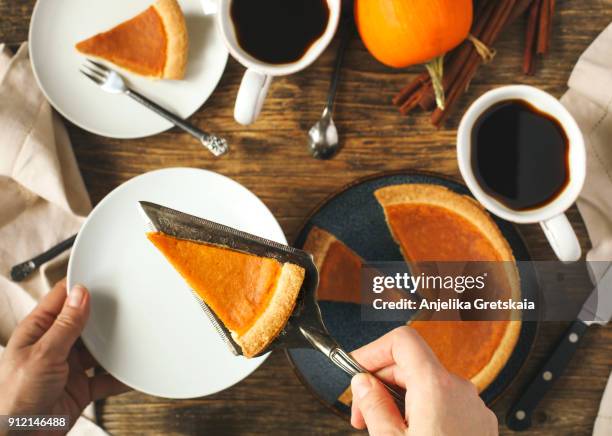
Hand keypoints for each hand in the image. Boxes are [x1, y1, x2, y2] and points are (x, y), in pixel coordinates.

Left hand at [0, 279, 128, 430]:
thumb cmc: (13, 399)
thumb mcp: (42, 355)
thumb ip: (65, 325)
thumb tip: (79, 294)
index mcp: (37, 332)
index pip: (60, 299)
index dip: (80, 288)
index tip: (102, 280)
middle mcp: (53, 347)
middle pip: (84, 324)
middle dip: (103, 317)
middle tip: (125, 306)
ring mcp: (67, 368)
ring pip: (97, 351)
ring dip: (113, 347)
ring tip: (132, 337)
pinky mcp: (80, 389)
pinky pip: (105, 379)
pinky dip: (120, 377)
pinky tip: (132, 371)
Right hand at [350, 326, 497, 435]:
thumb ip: (373, 405)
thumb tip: (363, 382)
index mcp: (436, 387)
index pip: (402, 341)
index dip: (373, 351)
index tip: (355, 370)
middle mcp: (460, 390)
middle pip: (412, 364)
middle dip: (381, 382)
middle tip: (361, 415)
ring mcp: (473, 408)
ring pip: (427, 384)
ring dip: (400, 399)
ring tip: (384, 431)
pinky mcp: (479, 425)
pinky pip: (444, 402)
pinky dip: (421, 410)